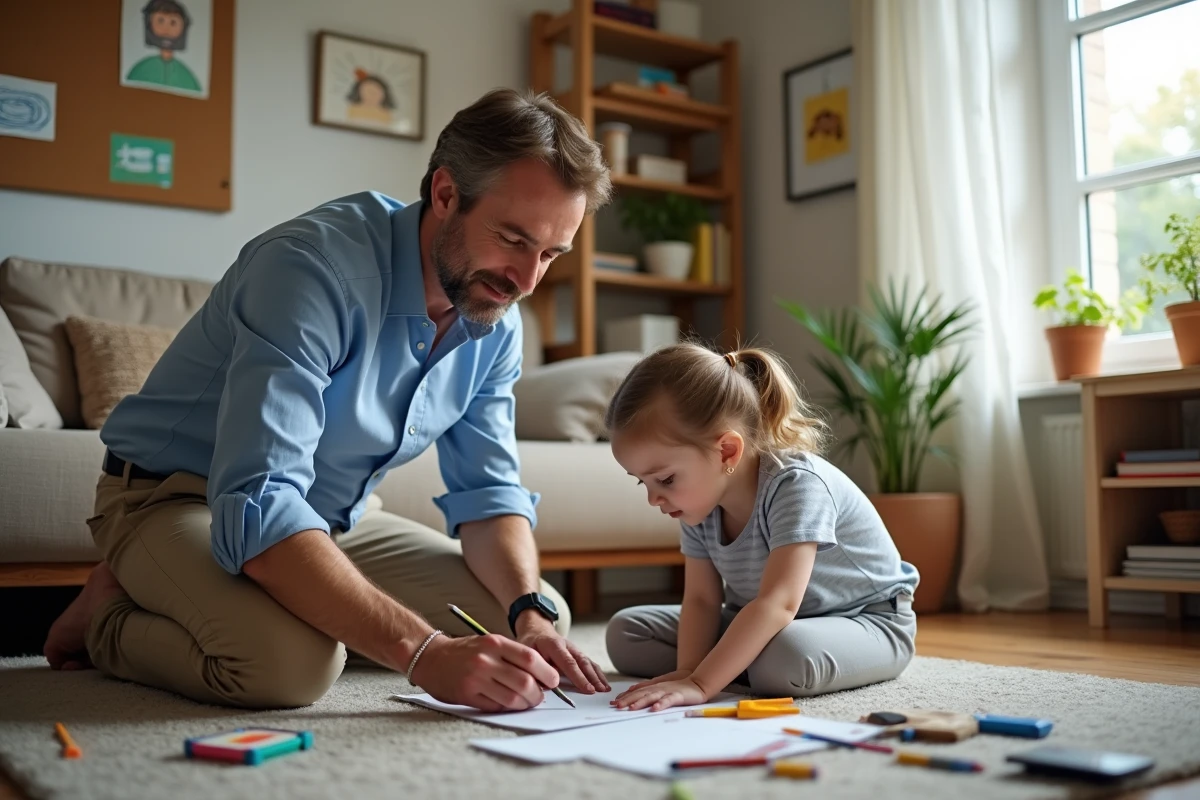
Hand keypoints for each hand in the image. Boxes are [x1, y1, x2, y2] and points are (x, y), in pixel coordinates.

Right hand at [408, 633, 559, 711]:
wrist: (430, 657)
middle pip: (525, 681)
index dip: (547, 673)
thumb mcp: (489, 643)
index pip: (530, 658)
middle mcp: (486, 659)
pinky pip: (496, 706)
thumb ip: (512, 656)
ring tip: (526, 703)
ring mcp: (476, 678)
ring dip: (525, 704)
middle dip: (538, 693)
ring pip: (512, 697)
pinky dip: (507, 708)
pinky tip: (508, 704)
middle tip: (540, 697)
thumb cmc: (464, 651)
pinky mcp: (467, 694)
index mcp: (495, 643)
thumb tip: (541, 676)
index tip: (552, 681)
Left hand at [518, 621, 610, 693]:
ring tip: (605, 689)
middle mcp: (567, 645)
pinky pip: (590, 663)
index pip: (568, 663)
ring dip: (598, 676)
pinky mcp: (578, 653)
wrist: (537, 630)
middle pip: (582, 662)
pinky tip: (604, 683)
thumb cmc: (531, 644)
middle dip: (592, 678)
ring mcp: (574, 648)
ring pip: (588, 662)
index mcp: (554, 645)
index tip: (588, 689)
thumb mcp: (527, 654)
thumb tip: (548, 687)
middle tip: (599, 691)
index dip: (579, 677)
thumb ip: (537, 669)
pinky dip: (597, 673)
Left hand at [610, 677, 707, 711]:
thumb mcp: (661, 686)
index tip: (613, 703)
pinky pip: (668, 700)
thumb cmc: (679, 686)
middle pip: (640, 694)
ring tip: (631, 708)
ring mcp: (667, 691)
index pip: (636, 692)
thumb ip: (647, 688)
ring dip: (640, 702)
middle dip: (628, 700)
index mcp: (654, 687)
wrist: (698, 683)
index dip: (624, 697)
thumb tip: (632, 689)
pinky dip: (661, 704)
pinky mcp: (677, 696)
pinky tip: (654, 709)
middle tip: (616, 706)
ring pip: (651, 696)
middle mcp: (658, 688)